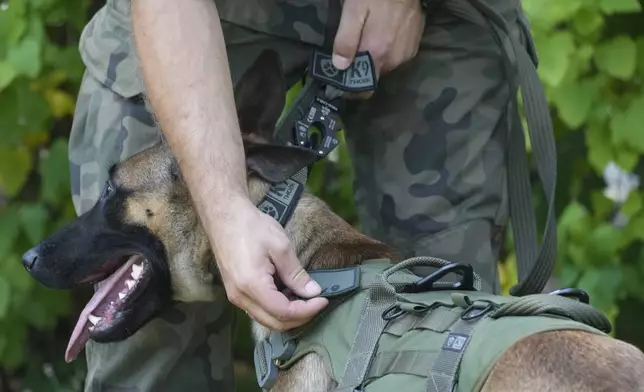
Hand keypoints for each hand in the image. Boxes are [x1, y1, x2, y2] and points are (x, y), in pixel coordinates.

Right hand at [209, 196, 327, 330]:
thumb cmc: (252, 227)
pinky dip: (276, 308)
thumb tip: (313, 292)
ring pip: (266, 319)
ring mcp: (235, 297)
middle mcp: (241, 297)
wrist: (224, 216)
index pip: (284, 312)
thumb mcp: (281, 247)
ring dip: (288, 314)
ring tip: (303, 296)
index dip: (307, 311)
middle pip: (275, 323)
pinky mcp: (235, 292)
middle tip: (317, 302)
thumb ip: (296, 274)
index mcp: (252, 285)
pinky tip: (287, 293)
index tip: (323, 300)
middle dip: (300, 317)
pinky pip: (258, 310)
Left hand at [332, 0, 425, 97]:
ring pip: (384, 65)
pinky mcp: (414, 46)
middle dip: (361, 67)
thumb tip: (339, 66)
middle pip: (373, 75)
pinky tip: (383, 33)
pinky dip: (387, 50)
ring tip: (368, 38)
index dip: (352, 88)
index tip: (340, 80)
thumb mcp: (354, 10)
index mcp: (377, 53)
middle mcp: (394, 59)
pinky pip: (396, 56)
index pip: (364, 88)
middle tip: (351, 49)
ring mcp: (406, 53)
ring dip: (375, 57)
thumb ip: (346, 39)